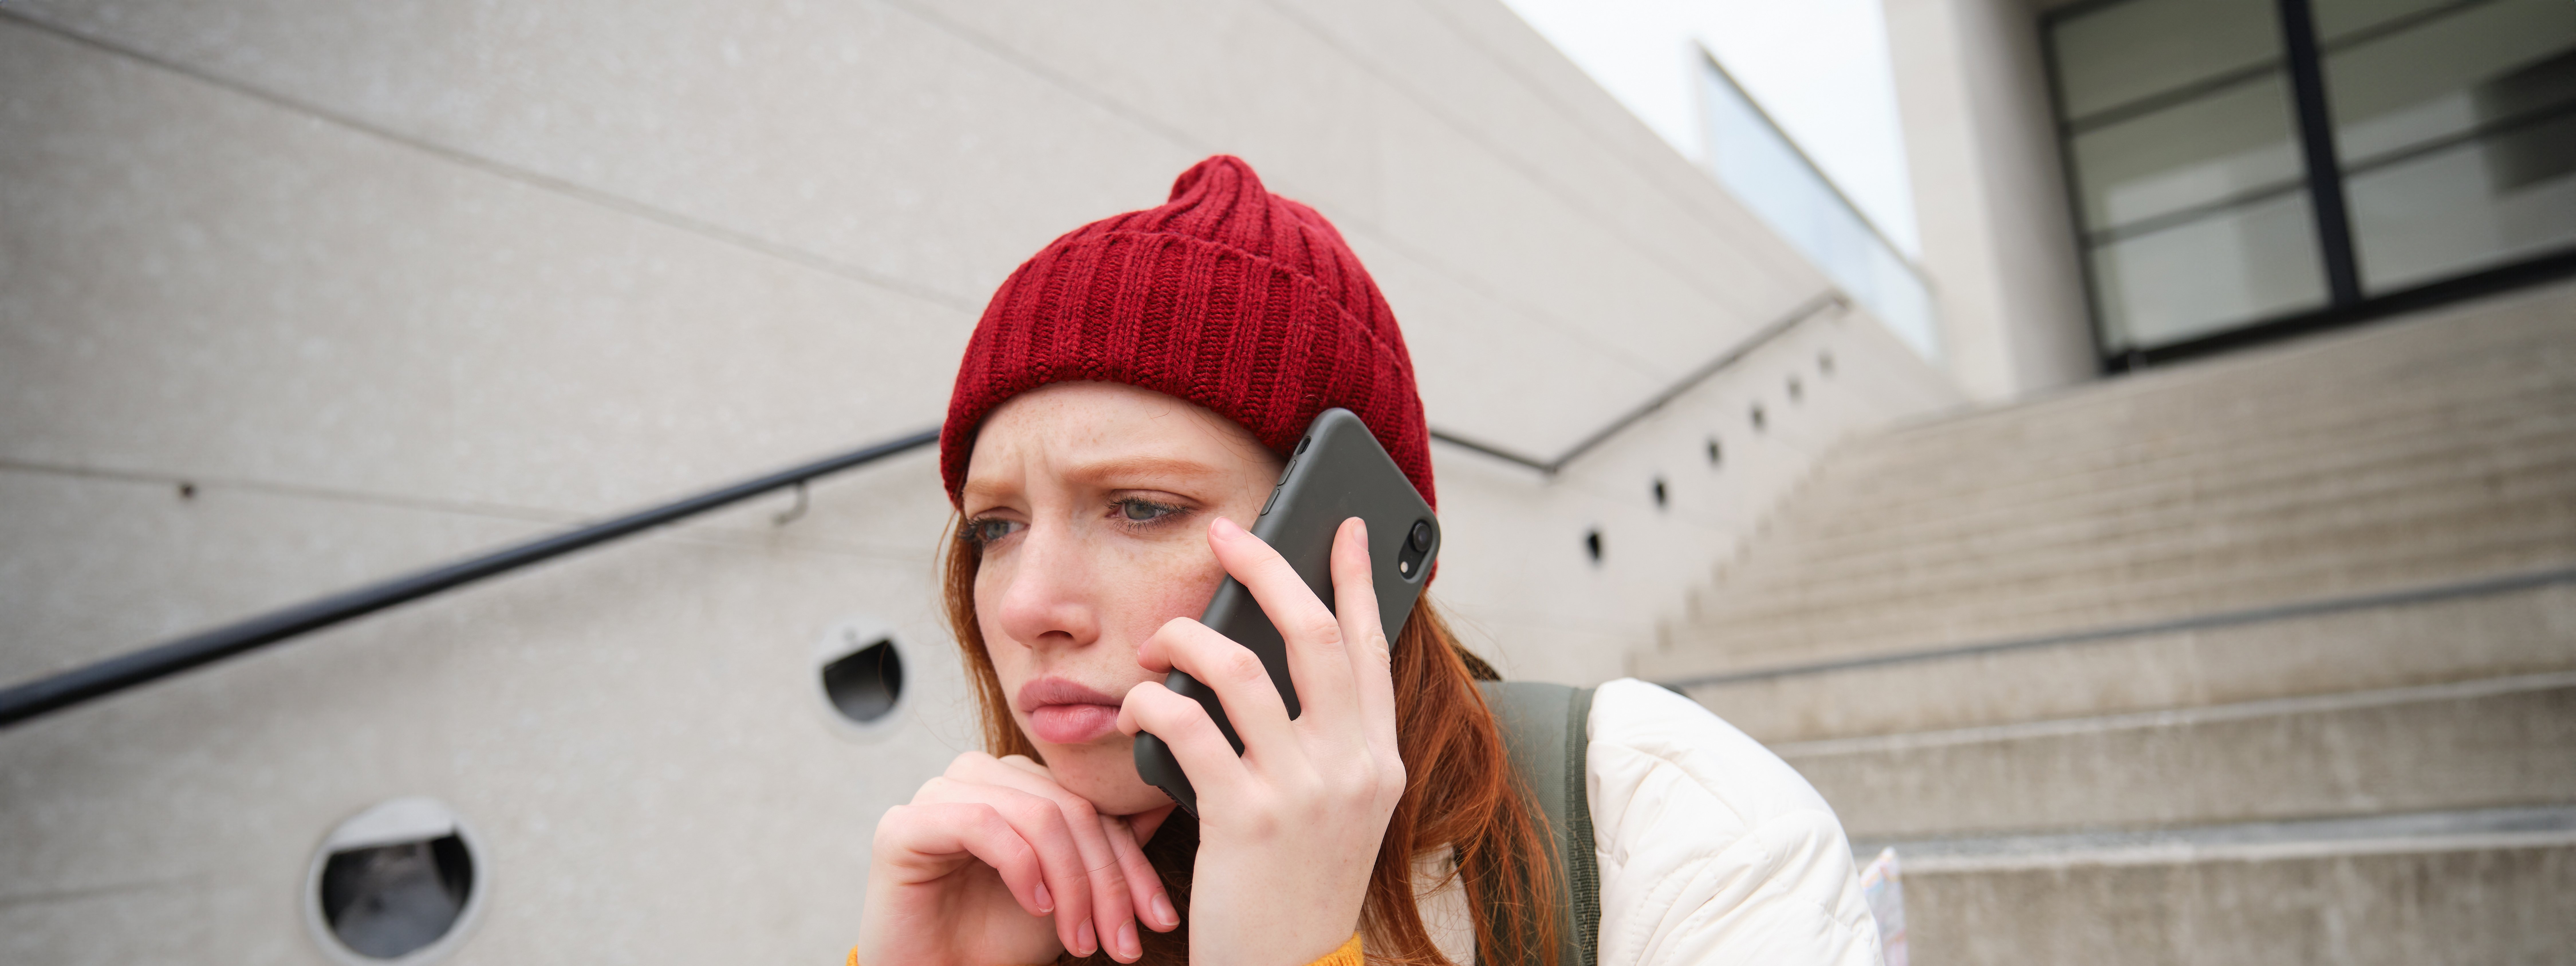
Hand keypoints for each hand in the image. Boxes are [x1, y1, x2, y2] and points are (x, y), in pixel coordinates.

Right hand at [855, 752, 1178, 964]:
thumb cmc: (997, 936)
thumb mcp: (1070, 892)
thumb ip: (1109, 844)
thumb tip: (1171, 798)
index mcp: (1017, 782)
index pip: (1091, 805)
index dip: (1130, 863)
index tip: (1158, 918)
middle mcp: (978, 775)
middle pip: (1069, 808)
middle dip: (1105, 881)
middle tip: (1122, 940)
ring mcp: (938, 793)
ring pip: (1036, 813)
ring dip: (1070, 883)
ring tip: (1078, 939)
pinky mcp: (906, 824)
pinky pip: (981, 822)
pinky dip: (1020, 867)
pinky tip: (1036, 906)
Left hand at [1118, 516, 1406, 965]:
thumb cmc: (1297, 888)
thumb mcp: (1338, 811)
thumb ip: (1325, 742)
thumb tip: (1283, 663)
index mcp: (1379, 761)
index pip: (1370, 646)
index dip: (1356, 579)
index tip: (1342, 527)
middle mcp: (1352, 767)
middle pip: (1311, 633)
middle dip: (1265, 568)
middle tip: (1227, 536)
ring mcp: (1303, 791)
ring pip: (1238, 669)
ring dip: (1184, 640)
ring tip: (1156, 645)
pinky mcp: (1245, 817)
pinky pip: (1187, 726)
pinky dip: (1150, 705)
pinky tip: (1134, 709)